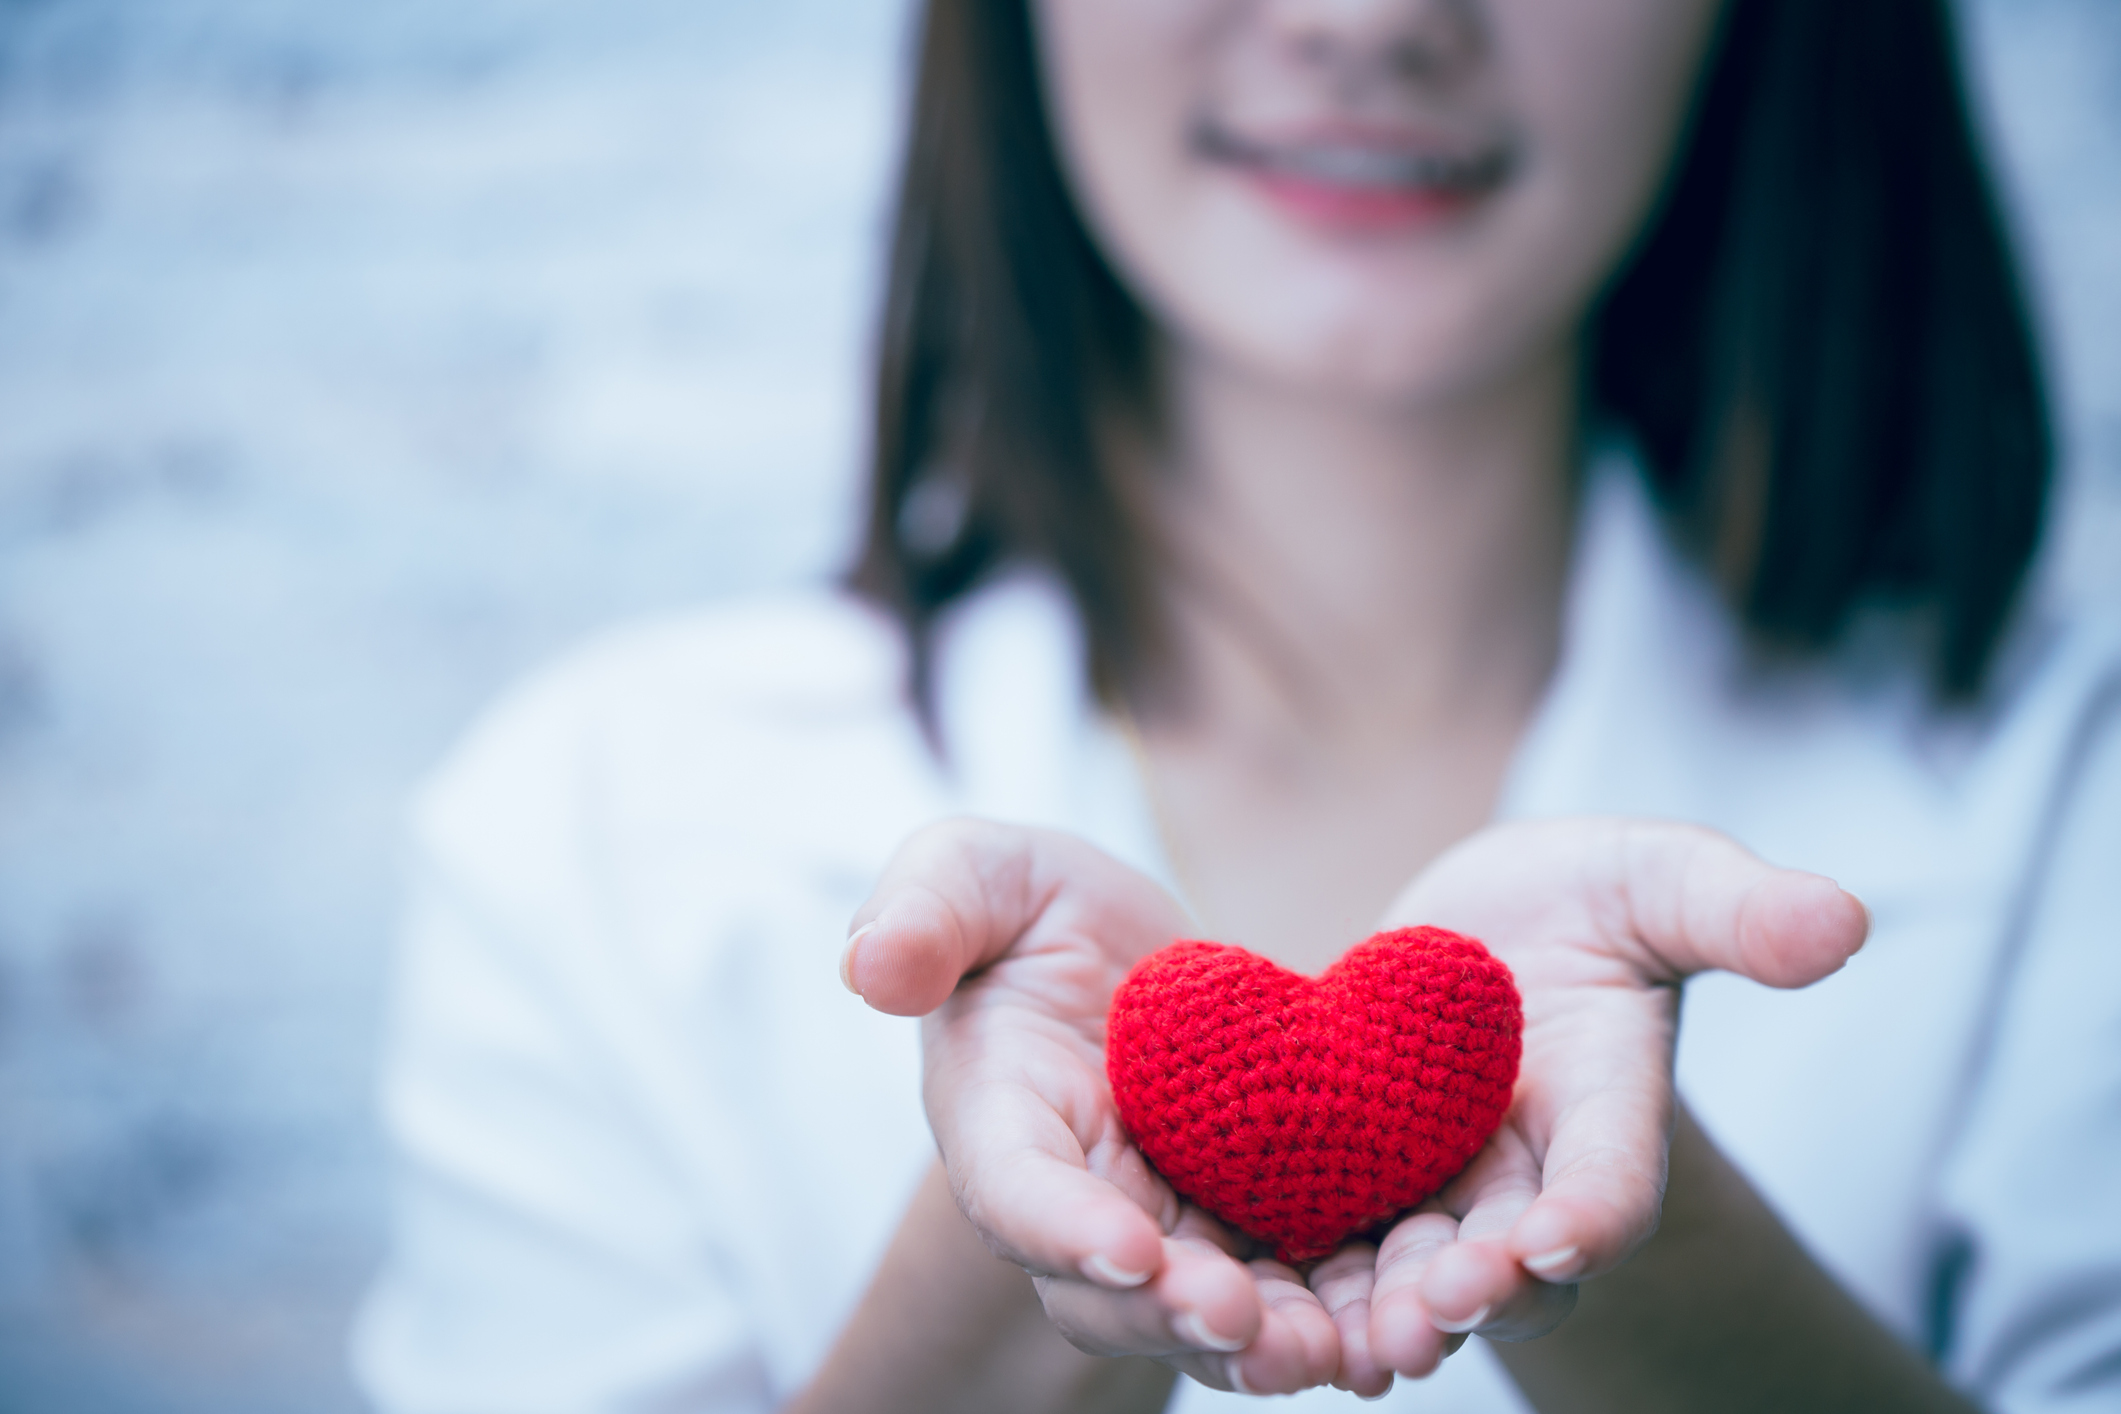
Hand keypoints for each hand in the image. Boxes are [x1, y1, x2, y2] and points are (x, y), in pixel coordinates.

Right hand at [842, 819, 1341, 1394]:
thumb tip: (868, 964)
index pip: (1015, 1189)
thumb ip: (924, 910)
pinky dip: (1346, 1306)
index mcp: (1000, 1118)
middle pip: (1115, 1289)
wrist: (1123, 951)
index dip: (1063, 1229)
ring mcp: (1169, 1223)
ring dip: (1272, 1342)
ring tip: (1344, 1352)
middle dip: (1177, 1315)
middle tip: (1243, 1322)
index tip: (1127, 1251)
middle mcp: (1079, 1198)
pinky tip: (1408, 1317)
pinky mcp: (1254, 1221)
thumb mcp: (973, 871)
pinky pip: (1297, 1280)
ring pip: (1212, 1310)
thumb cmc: (1028, 907)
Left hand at [1314, 818, 1868, 1383]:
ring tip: (1351, 1342)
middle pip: (1515, 1258)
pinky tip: (1257, 1307)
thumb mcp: (1657, 881)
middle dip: (1481, 1286)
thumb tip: (1845, 920)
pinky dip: (1303, 1281)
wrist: (1479, 933)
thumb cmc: (1586, 902)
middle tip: (1438, 1306)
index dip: (1598, 1207)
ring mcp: (1442, 1193)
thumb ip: (1735, 907)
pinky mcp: (1354, 1186)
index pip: (1618, 1174)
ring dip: (1386, 1313)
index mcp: (1608, 1107)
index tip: (1564, 1234)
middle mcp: (1530, 1176)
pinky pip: (1330, 1248)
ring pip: (1417, 1276)